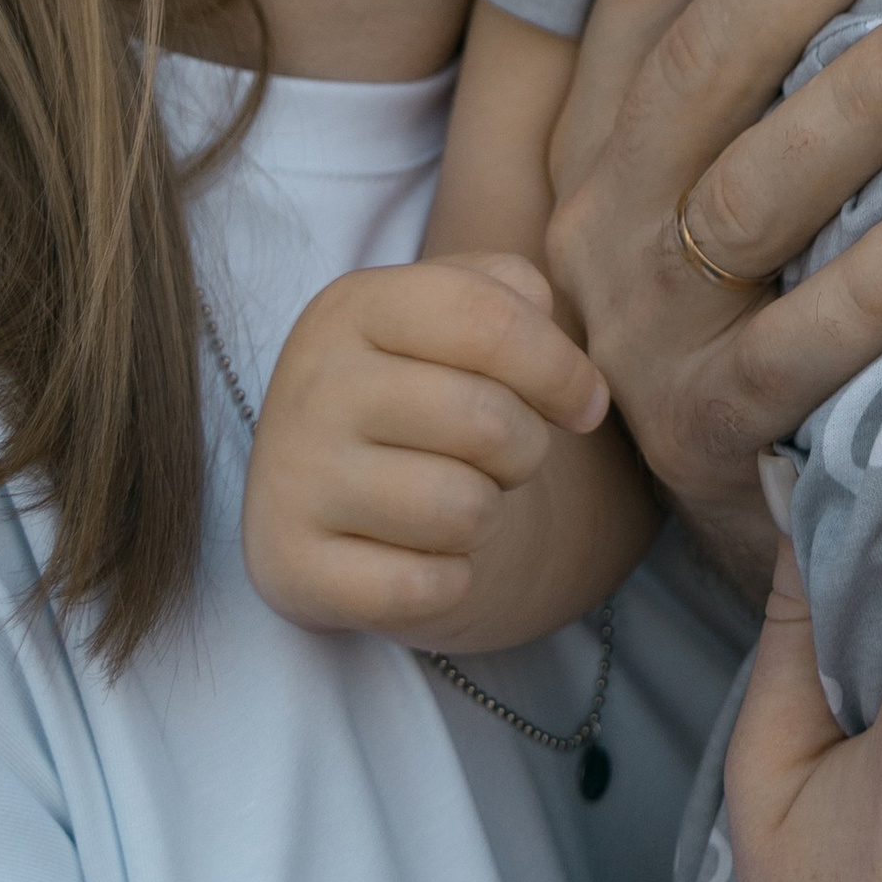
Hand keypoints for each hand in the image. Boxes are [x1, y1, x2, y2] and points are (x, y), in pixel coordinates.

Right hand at [241, 251, 615, 636]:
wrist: (317, 491)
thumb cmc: (415, 390)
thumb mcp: (451, 317)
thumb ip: (511, 295)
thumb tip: (558, 353)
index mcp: (355, 307)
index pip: (487, 319)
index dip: (561, 369)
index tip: (587, 404)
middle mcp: (312, 385)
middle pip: (486, 421)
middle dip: (524, 449)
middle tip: (497, 456)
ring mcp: (295, 479)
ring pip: (463, 510)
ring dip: (484, 514)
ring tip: (451, 498)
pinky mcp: (295, 569)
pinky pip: (426, 586)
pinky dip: (449, 579)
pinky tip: (420, 555)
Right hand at [543, 0, 881, 590]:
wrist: (662, 549)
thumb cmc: (735, 318)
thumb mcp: (719, 177)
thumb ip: (771, 59)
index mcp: (611, 131)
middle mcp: (612, 209)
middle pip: (707, 53)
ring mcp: (651, 322)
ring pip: (747, 190)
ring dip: (858, 100)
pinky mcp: (711, 430)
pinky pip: (797, 349)